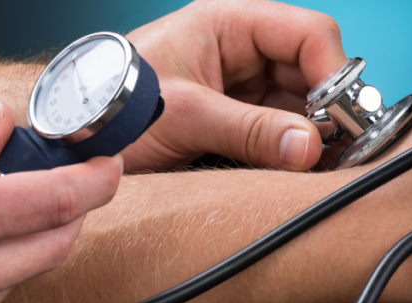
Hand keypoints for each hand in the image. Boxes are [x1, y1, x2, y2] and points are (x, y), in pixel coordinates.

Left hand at [122, 0, 347, 171]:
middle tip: (340, 149)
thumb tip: (309, 146)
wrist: (69, 133)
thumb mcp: (184, 116)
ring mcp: (239, 84)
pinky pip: (279, 128)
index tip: (342, 117)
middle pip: (311, 70)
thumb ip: (251, 131)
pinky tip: (300, 168)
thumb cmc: (109, 103)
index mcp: (228, 23)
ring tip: (321, 165)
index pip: (307, 34)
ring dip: (314, 133)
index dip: (332, 72)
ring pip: (300, 103)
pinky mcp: (233, 117)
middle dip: (327, 108)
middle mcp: (240, 49)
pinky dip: (293, 148)